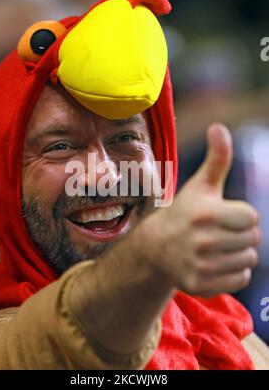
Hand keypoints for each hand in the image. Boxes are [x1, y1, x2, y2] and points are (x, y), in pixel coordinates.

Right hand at [142, 124, 259, 296]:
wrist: (156, 247)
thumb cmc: (184, 212)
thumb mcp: (200, 185)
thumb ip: (217, 158)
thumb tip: (218, 126)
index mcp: (205, 213)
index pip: (253, 217)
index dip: (241, 214)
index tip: (223, 214)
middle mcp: (202, 241)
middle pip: (254, 239)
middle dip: (241, 233)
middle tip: (219, 231)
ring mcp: (201, 265)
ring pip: (249, 260)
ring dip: (238, 253)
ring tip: (217, 247)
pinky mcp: (200, 285)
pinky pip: (240, 279)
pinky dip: (233, 272)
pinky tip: (215, 263)